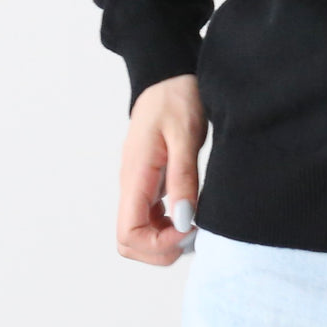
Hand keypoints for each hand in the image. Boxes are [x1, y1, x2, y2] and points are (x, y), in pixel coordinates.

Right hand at [116, 73, 208, 264]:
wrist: (169, 76)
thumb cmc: (177, 99)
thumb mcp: (185, 135)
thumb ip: (183, 178)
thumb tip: (184, 221)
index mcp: (135, 176)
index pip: (128, 234)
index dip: (158, 245)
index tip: (190, 230)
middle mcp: (131, 186)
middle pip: (130, 242)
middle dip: (162, 249)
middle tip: (197, 233)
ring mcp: (139, 187)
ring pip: (140, 234)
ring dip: (166, 240)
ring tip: (198, 224)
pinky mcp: (150, 184)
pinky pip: (151, 219)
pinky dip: (169, 227)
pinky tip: (192, 214)